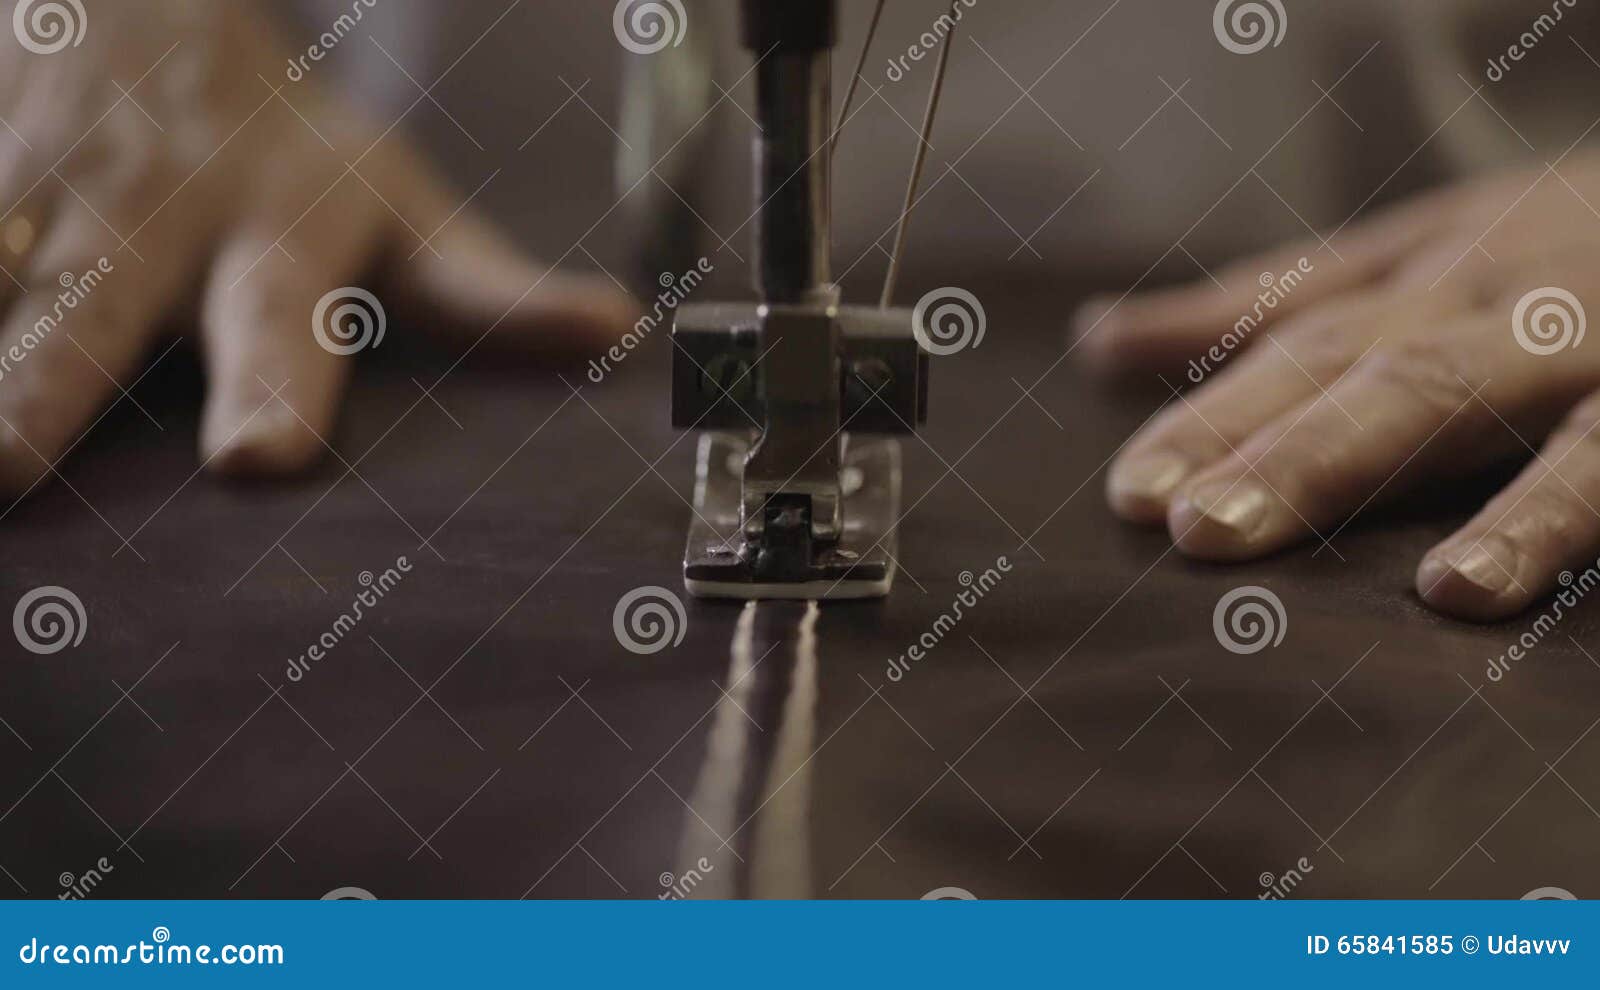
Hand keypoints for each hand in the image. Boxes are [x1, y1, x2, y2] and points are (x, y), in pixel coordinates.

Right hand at [0, 2, 633, 492]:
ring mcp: (36, 186)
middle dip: (42, 379)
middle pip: (90, 310)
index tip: (256, 456)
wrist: (150, 17)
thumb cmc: (289, 154)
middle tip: (5, 461)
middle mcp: (149, 214)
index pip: (281, 320)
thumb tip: (608, 329)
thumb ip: (484, 289)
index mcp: (276, 236)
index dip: (273, 381)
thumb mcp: (396, 206)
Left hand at [1078, 154, 1599, 621]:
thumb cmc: (1536, 246)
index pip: (1302, 346)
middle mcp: (1509, 313)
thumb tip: (1098, 338)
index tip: (1131, 493)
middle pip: (1396, 378)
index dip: (1217, 416)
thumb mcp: (1399, 254)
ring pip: (1529, 419)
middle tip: (1199, 527)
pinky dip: (1578, 522)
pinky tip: (1510, 588)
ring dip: (1466, 496)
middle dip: (1303, 454)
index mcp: (1428, 279)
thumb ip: (1258, 306)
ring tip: (1406, 576)